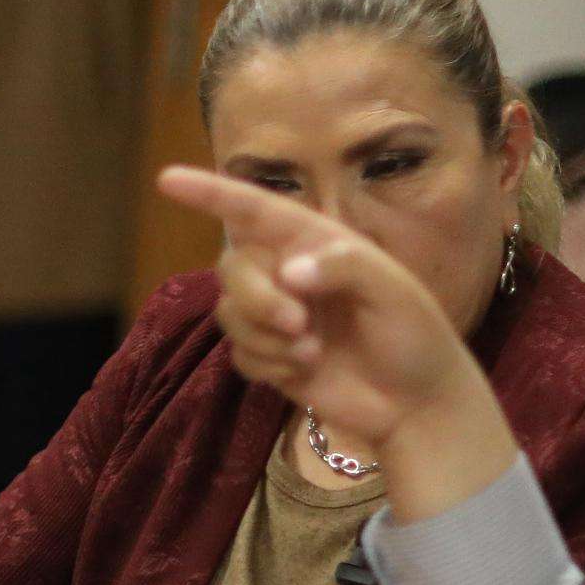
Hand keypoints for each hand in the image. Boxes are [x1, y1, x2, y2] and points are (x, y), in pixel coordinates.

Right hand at [159, 165, 521, 519]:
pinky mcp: (268, 356)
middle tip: (297, 324)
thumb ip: (343, 266)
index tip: (167, 180)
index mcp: (316, 243)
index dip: (210, 193)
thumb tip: (287, 272)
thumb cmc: (415, 336)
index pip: (255, 210)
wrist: (417, 404)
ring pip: (230, 314)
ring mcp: (276, 316)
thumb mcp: (394, 290)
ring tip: (314, 353)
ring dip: (267, 338)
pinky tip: (306, 372)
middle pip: (233, 269)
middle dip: (257, 298)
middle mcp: (288, 273)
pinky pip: (239, 353)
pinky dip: (269, 364)